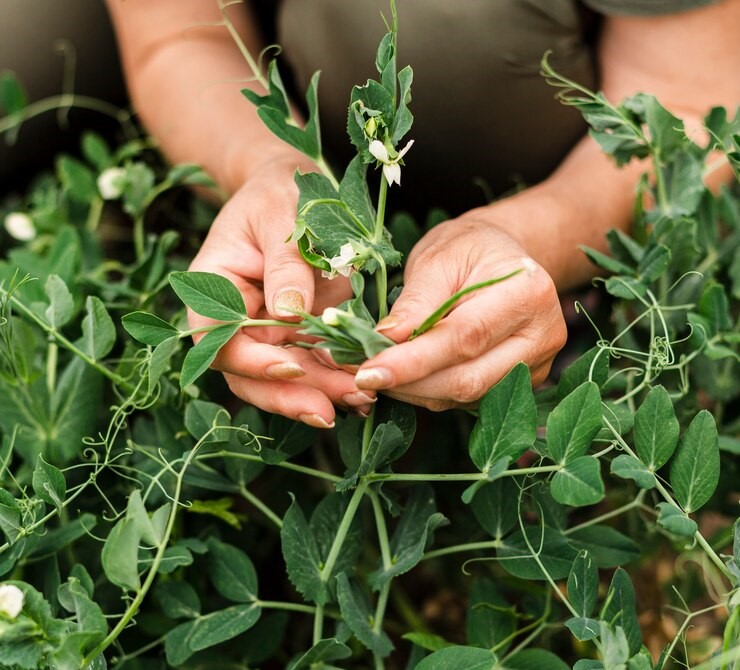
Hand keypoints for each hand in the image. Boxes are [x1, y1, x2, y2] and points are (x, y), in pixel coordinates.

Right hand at [187, 156, 375, 426]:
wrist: (295, 188)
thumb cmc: (278, 190)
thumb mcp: (279, 212)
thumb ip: (284, 262)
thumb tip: (289, 314)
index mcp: (215, 289)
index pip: (218, 341)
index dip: (251, 363)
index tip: (292, 367)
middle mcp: (237, 319)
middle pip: (251, 374)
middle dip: (290, 394)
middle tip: (330, 410)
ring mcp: (270, 330)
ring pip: (286, 378)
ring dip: (320, 395)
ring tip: (360, 400)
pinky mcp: (302, 334)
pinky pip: (316, 365)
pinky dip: (337, 380)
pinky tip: (365, 390)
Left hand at [352, 214, 567, 410]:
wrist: (502, 257)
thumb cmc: (469, 249)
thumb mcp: (439, 258)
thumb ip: (415, 303)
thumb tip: (383, 342)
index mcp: (528, 294)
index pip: (465, 338)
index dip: (413, 361)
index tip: (368, 371)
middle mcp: (542, 336)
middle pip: (468, 379)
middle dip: (409, 383)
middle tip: (363, 376)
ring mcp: (536, 365)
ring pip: (466, 397)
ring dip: (415, 391)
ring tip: (379, 373)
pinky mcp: (521, 383)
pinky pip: (468, 400)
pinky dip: (431, 392)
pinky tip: (407, 377)